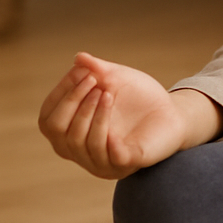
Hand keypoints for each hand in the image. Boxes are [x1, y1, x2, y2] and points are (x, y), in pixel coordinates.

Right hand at [36, 52, 222, 179]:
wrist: (173, 112)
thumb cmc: (139, 97)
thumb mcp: (116, 78)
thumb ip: (97, 69)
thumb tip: (78, 58)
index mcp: (72, 133)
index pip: (48, 118)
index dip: (60, 94)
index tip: (80, 72)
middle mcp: (81, 152)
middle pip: (58, 131)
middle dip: (73, 102)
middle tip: (94, 81)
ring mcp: (102, 162)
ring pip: (81, 142)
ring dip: (92, 113)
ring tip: (107, 92)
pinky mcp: (126, 164)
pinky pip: (109, 154)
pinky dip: (105, 131)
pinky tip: (112, 109)